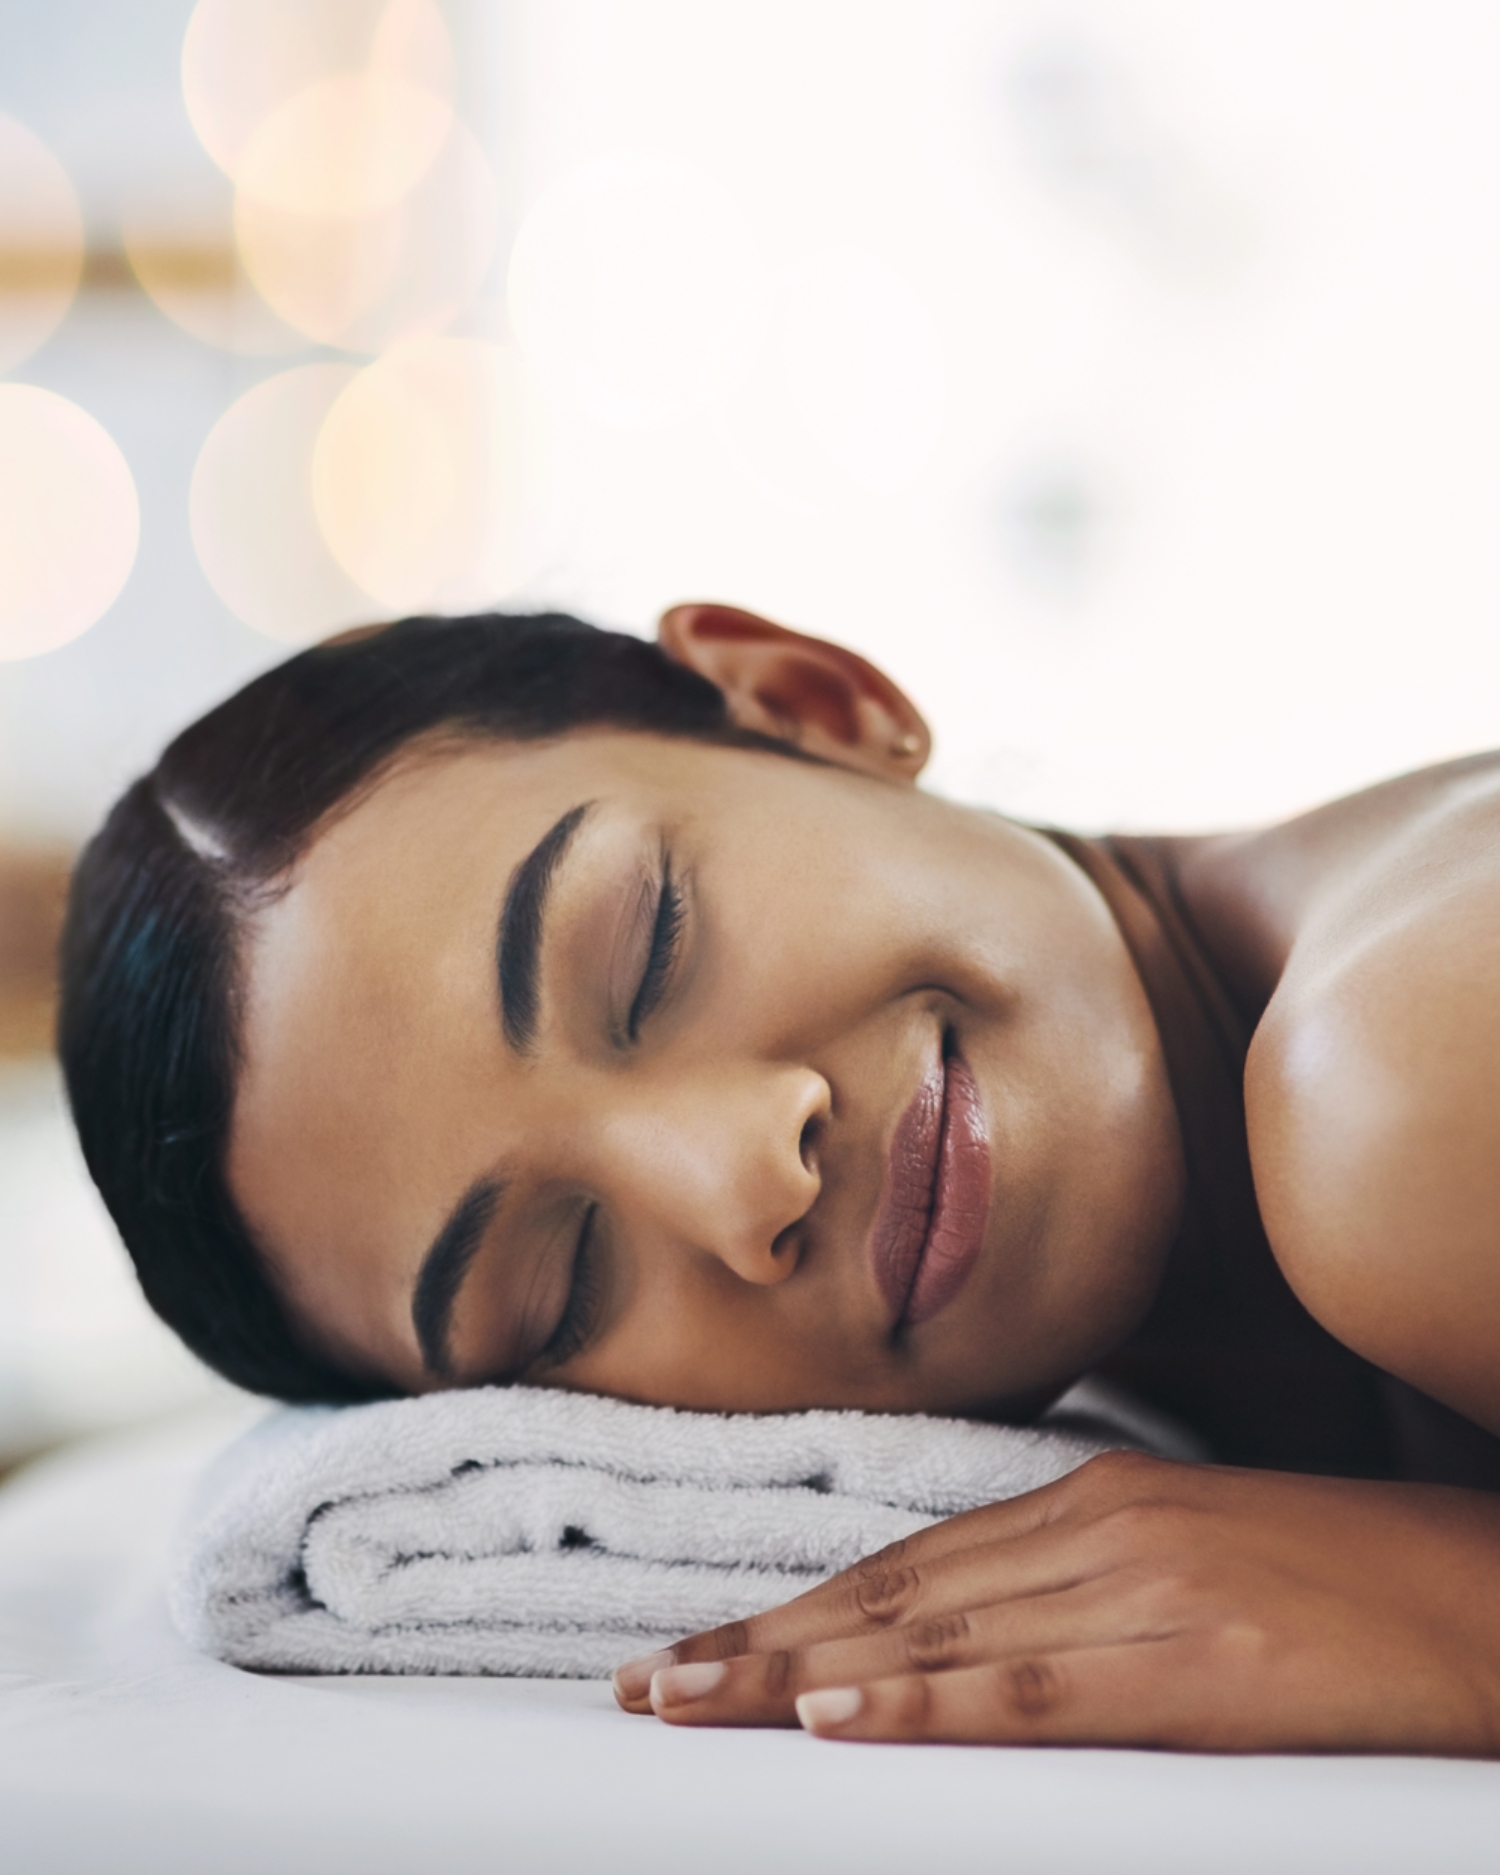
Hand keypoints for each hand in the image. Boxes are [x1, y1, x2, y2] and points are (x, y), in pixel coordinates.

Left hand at [612, 1451, 1499, 1752]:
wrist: (1496, 1596)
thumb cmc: (1354, 1590)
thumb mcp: (1200, 1567)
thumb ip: (1084, 1595)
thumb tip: (967, 1649)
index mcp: (1098, 1502)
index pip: (908, 1565)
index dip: (796, 1609)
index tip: (704, 1648)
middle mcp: (1102, 1530)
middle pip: (896, 1596)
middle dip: (761, 1642)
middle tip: (650, 1684)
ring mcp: (1150, 1592)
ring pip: (938, 1638)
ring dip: (800, 1675)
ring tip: (694, 1704)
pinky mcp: (1208, 1669)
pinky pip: (1041, 1691)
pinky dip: (932, 1706)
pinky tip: (845, 1718)